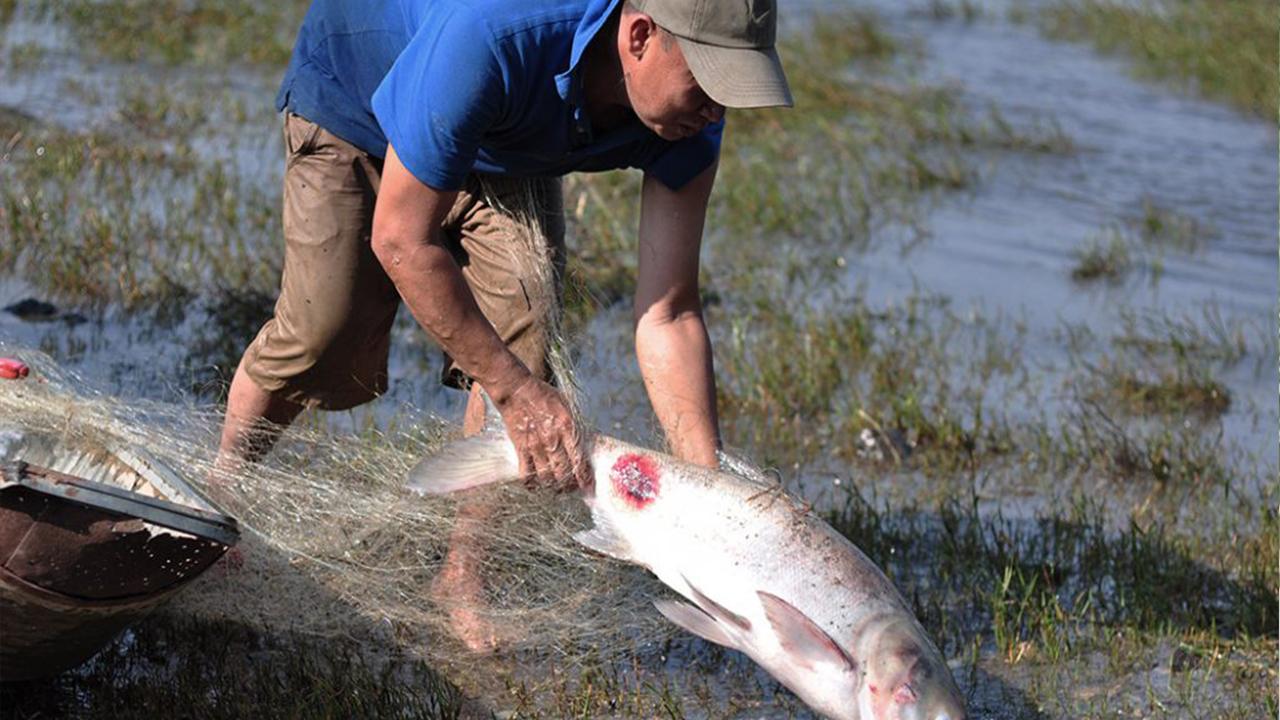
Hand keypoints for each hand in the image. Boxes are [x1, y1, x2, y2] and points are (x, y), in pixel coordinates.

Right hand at [494, 377, 590, 491]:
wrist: (517, 390)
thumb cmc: (544, 397)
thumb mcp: (566, 407)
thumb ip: (574, 427)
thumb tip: (583, 445)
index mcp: (567, 428)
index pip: (579, 460)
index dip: (584, 477)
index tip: (587, 485)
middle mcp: (553, 440)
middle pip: (564, 473)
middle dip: (569, 486)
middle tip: (571, 489)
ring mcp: (535, 446)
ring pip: (546, 477)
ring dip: (552, 486)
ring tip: (555, 488)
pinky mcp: (520, 448)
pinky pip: (526, 473)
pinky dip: (531, 483)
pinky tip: (535, 485)